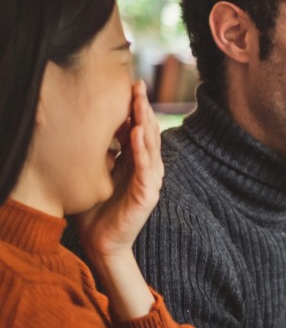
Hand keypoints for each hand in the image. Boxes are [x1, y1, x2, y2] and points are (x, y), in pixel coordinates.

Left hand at [76, 81, 163, 260]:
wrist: (101, 242)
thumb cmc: (96, 209)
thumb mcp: (97, 172)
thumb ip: (102, 151)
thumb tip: (92, 124)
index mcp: (137, 163)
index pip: (141, 129)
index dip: (137, 108)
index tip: (131, 85)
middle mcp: (148, 170)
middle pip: (150, 132)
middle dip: (144, 107)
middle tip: (138, 85)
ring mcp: (150, 182)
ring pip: (152, 147)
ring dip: (147, 123)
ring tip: (140, 102)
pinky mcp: (147, 196)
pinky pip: (146, 168)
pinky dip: (143, 150)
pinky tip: (139, 132)